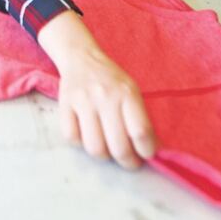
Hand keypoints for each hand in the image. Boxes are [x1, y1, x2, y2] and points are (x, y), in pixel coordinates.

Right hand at [38, 12, 156, 168]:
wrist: (81, 57)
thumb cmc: (111, 79)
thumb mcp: (132, 91)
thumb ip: (142, 118)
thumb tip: (156, 150)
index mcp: (126, 93)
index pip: (140, 132)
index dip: (146, 151)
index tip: (146, 155)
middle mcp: (105, 96)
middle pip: (118, 146)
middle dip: (127, 162)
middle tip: (129, 161)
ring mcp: (83, 100)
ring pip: (94, 147)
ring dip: (104, 156)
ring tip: (108, 150)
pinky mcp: (64, 104)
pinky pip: (71, 137)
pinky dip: (80, 143)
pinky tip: (87, 135)